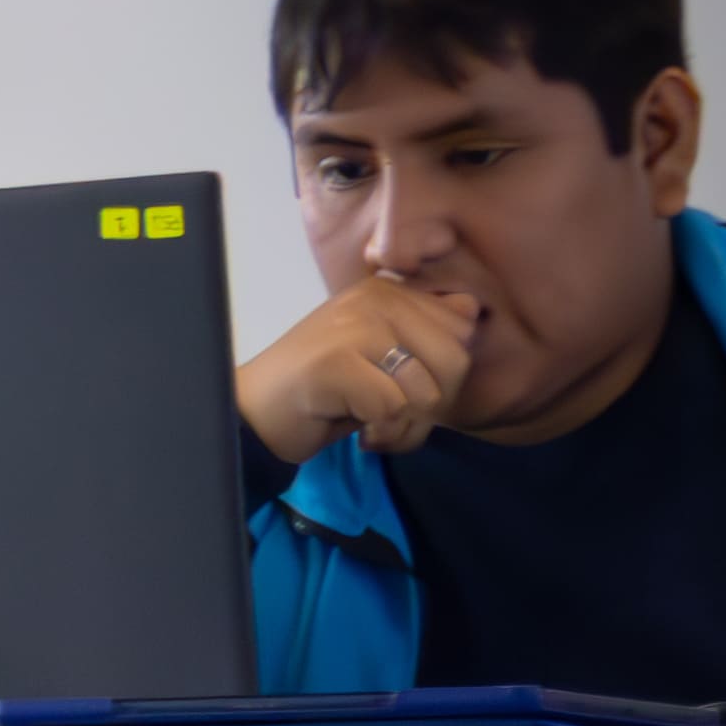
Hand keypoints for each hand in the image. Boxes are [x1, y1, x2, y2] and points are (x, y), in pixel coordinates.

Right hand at [239, 268, 483, 459]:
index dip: (445, 374)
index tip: (404, 389)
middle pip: (455, 360)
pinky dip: (383, 433)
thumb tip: (471, 310)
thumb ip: (426, 329)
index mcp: (386, 292)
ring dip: (406, 426)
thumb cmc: (324, 390)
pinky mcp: (336, 363)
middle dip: (432, 404)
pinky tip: (359, 433)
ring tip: (375, 426)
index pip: (463, 329)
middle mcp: (373, 300)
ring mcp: (353, 329)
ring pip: (426, 390)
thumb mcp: (382, 352)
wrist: (254, 414)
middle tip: (394, 416)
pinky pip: (394, 410)